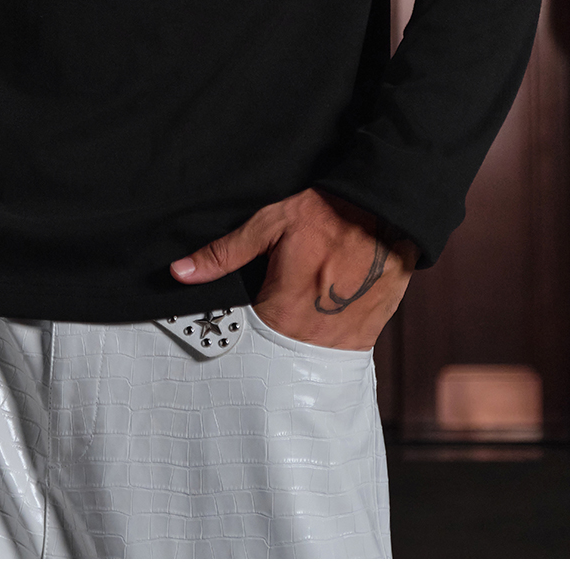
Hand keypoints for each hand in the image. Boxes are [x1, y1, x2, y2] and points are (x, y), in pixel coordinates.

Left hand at [170, 188, 416, 350]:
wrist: (389, 211)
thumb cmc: (328, 212)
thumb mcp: (271, 222)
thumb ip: (225, 252)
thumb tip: (180, 272)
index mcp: (283, 310)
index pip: (242, 340)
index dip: (233, 329)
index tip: (230, 315)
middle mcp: (311, 337)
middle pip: (271, 354)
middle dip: (262, 338)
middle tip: (266, 308)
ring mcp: (342, 342)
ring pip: (302, 357)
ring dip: (292, 341)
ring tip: (293, 311)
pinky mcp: (366, 338)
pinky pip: (333, 352)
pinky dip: (321, 338)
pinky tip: (317, 315)